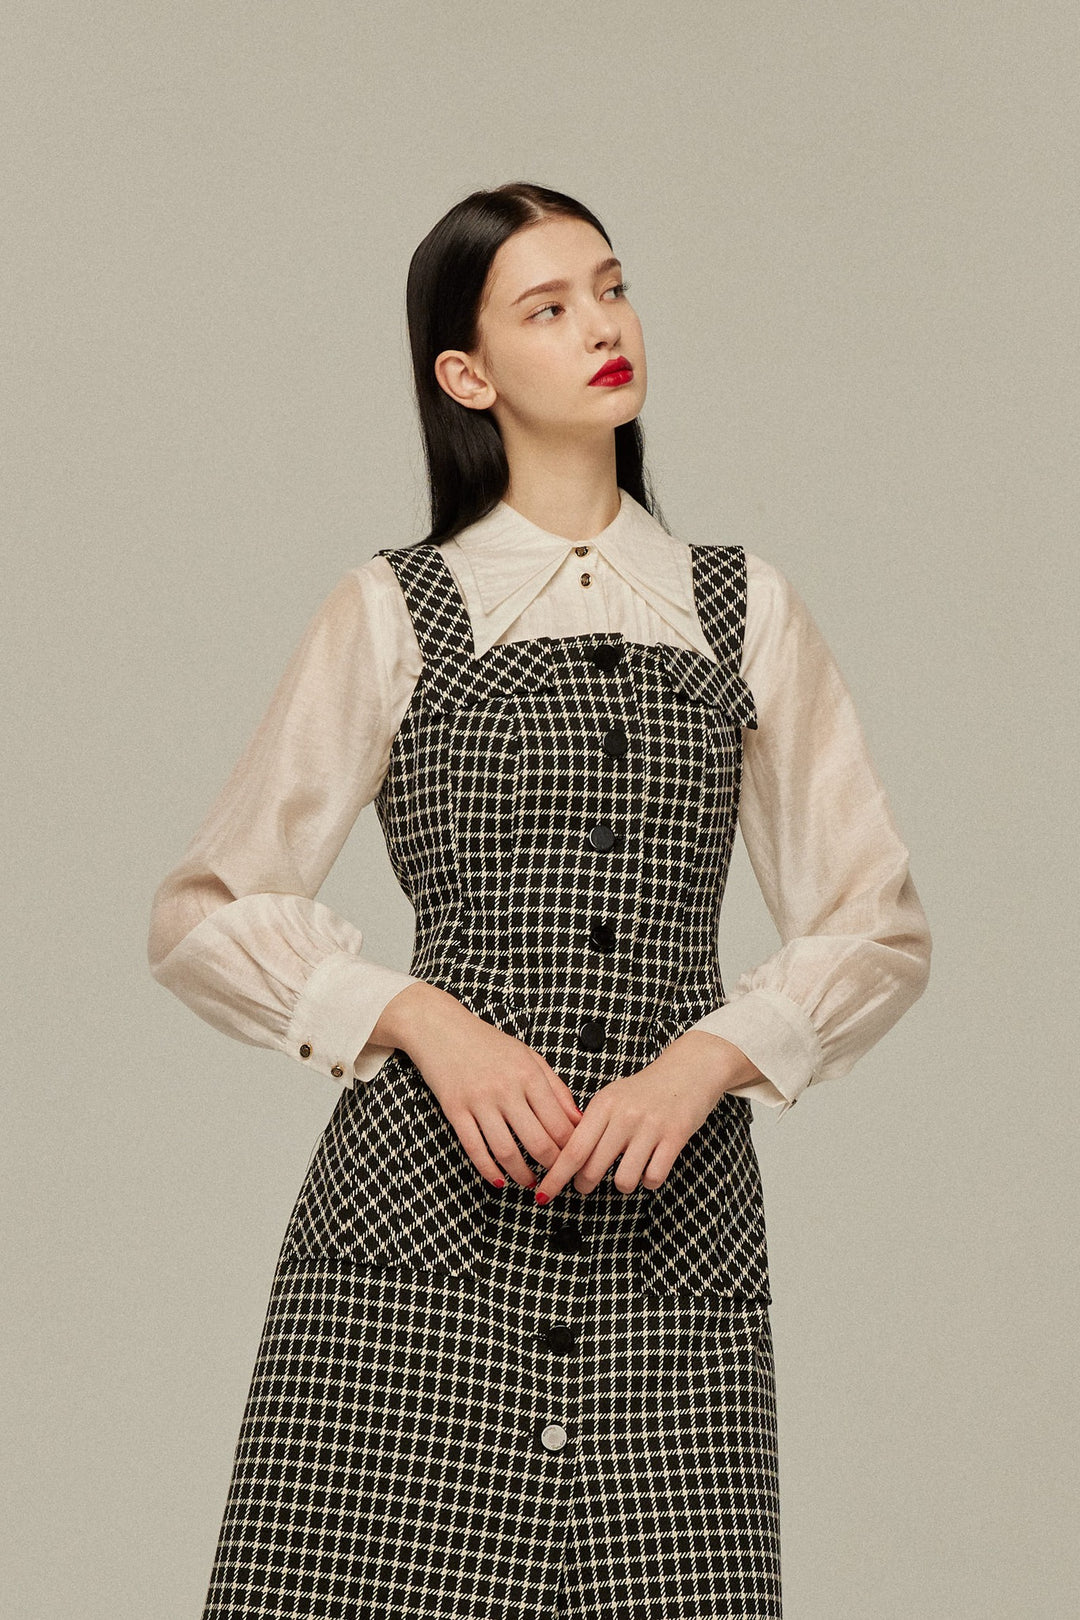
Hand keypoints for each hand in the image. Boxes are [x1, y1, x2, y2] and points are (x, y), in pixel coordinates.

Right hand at [397, 987, 583, 1188]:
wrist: (440, 1028)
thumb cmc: (488, 1043)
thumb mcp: (528, 1057)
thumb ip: (556, 1088)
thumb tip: (579, 1120)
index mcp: (528, 1074)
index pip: (559, 1123)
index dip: (570, 1148)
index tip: (574, 1159)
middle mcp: (506, 1088)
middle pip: (537, 1142)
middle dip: (551, 1167)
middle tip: (556, 1177)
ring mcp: (478, 1100)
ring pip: (506, 1151)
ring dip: (521, 1174)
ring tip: (530, 1182)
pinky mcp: (454, 1110)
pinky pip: (474, 1149)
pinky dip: (488, 1171)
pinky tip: (499, 1180)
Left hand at [533, 1031, 762, 1203]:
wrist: (690, 1069)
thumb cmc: (646, 1089)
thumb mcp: (613, 1097)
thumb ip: (591, 1124)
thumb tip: (566, 1159)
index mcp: (603, 1104)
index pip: (572, 1149)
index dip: (556, 1177)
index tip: (543, 1194)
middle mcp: (624, 1116)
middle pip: (592, 1168)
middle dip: (584, 1185)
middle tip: (585, 1185)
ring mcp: (650, 1127)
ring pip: (623, 1180)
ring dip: (622, 1184)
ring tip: (626, 1172)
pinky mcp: (675, 1137)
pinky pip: (653, 1178)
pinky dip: (649, 1181)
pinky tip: (649, 1168)